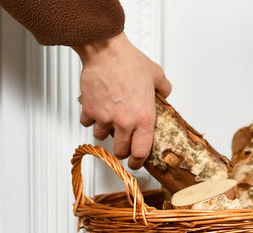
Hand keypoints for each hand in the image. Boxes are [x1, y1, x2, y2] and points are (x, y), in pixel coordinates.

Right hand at [72, 32, 171, 168]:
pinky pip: (87, 124)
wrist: (105, 50)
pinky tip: (95, 110)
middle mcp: (125, 122)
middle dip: (121, 149)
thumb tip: (165, 94)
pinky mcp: (89, 111)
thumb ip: (164, 88)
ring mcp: (106, 118)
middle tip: (122, 143)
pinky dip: (89, 119)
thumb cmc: (128, 61)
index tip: (135, 162)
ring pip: (102, 138)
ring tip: (108, 120)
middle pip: (120, 151)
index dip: (138, 161)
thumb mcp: (156, 75)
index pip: (142, 152)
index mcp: (144, 119)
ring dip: (105, 132)